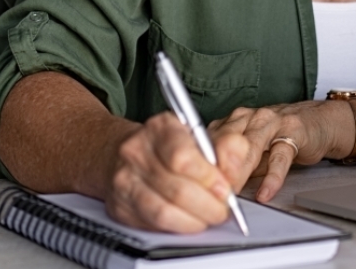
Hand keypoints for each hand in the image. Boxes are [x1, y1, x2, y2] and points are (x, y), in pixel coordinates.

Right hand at [103, 111, 252, 232]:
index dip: (209, 179)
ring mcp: (125, 180)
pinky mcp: (120, 206)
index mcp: (160, 127)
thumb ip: (225, 147)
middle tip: (222, 209)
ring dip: (194, 221)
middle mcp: (137, 151)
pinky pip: (153, 225)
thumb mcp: (199, 135)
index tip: (225, 189)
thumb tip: (236, 167)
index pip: (182, 157)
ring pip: (164, 212)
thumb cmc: (167, 145)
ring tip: (208, 217)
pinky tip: (189, 220)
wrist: (124, 152)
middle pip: (176, 189)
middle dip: (208, 206)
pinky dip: (177, 227)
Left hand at [210, 101, 351, 202]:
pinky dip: (272, 177)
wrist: (318, 122)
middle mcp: (249, 117)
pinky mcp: (294, 132)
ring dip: (239, 171)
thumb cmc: (280, 137)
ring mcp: (272, 122)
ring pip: (250, 146)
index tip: (195, 186)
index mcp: (233, 120)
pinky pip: (280, 156)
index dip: (201, 164)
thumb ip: (232, 164)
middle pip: (226, 141)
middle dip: (217, 169)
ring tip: (233, 193)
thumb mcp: (251, 150)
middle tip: (211, 193)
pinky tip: (266, 192)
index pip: (210, 140)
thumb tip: (209, 189)